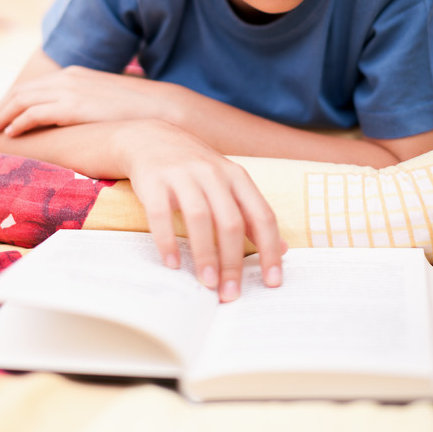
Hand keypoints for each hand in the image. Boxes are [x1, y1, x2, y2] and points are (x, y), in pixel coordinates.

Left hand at [0, 66, 169, 136]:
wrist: (157, 107)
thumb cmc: (134, 109)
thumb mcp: (104, 99)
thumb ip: (86, 102)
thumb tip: (78, 118)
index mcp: (74, 74)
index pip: (35, 86)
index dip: (15, 99)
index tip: (5, 113)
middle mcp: (67, 78)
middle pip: (23, 91)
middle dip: (3, 107)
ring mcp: (69, 91)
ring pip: (23, 101)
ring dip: (5, 115)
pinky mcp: (72, 107)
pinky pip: (34, 113)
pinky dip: (18, 122)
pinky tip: (12, 132)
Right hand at [116, 120, 285, 301]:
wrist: (151, 138)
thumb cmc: (195, 169)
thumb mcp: (229, 183)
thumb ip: (252, 213)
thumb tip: (280, 249)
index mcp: (237, 177)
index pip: (262, 216)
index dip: (269, 250)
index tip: (272, 282)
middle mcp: (213, 173)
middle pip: (231, 221)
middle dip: (233, 261)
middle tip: (230, 293)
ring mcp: (183, 175)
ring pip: (200, 217)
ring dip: (205, 254)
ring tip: (207, 283)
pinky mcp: (154, 180)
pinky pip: (161, 213)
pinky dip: (167, 240)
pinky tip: (172, 263)